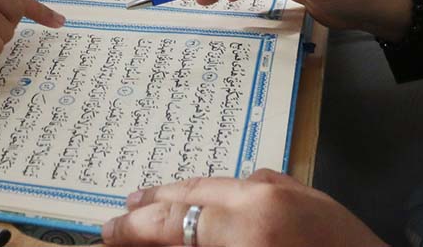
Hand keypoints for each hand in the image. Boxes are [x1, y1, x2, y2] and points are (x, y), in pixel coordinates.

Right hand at [101, 170, 384, 246]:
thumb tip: (159, 243)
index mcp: (246, 231)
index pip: (169, 223)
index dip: (133, 231)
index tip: (106, 234)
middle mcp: (265, 198)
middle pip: (193, 192)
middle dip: (154, 204)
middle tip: (124, 213)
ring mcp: (294, 192)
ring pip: (224, 182)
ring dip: (190, 194)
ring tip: (161, 201)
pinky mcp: (316, 197)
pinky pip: (260, 183)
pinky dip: (230, 191)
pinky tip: (223, 199)